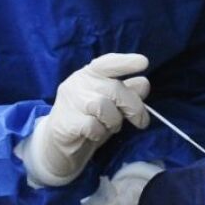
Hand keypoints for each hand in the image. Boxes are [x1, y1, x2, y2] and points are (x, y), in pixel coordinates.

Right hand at [18, 53, 151, 187]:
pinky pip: (92, 125)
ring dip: (114, 121)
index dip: (125, 62)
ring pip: (103, 106)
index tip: (143, 63)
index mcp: (91, 74)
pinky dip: (99, 133)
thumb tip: (144, 83)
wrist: (60, 143)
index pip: (108, 63)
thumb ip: (128, 93)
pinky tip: (94, 134)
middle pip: (114, 89)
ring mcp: (69, 101)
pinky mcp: (65, 121)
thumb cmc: (90, 118)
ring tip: (110, 127)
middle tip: (141, 121)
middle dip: (134, 107)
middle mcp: (78, 82)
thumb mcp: (113, 105)